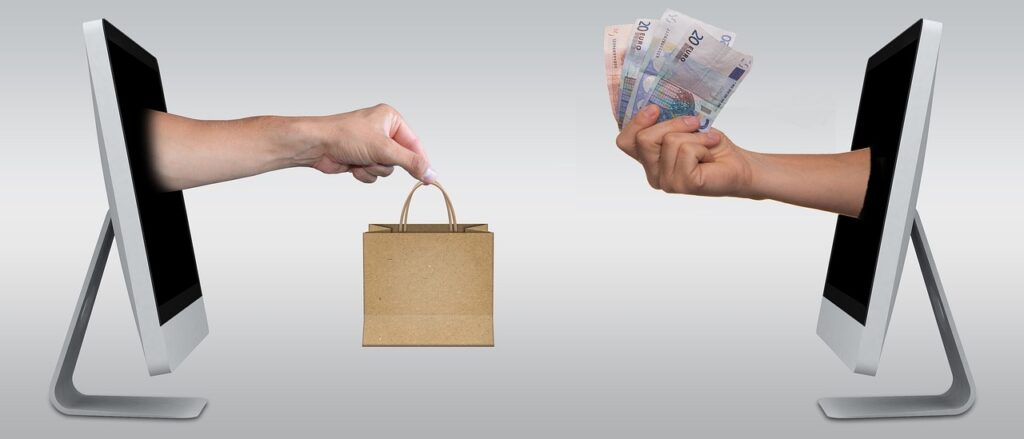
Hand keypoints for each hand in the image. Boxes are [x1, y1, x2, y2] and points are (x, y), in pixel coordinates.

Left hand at [299, 104, 435, 183]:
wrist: (316, 145)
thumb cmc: (345, 136)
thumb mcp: (384, 149)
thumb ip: (411, 162)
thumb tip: (431, 173)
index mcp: (391, 119)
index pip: (414, 144)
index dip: (421, 162)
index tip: (429, 178)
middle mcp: (382, 131)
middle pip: (400, 159)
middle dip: (385, 163)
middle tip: (375, 158)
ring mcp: (371, 146)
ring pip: (386, 169)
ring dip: (373, 169)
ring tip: (360, 159)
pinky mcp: (361, 158)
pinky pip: (373, 173)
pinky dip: (364, 173)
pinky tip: (352, 165)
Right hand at [616, 105, 753, 196]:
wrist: (740, 165)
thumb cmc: (713, 147)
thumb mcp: (685, 128)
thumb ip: (666, 122)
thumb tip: (655, 105)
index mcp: (649, 160)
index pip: (625, 142)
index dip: (635, 122)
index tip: (655, 108)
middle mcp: (653, 174)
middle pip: (644, 139)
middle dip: (672, 123)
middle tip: (695, 122)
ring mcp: (666, 182)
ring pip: (669, 142)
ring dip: (695, 136)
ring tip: (708, 142)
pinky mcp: (682, 185)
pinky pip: (685, 150)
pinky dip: (702, 145)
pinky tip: (709, 156)